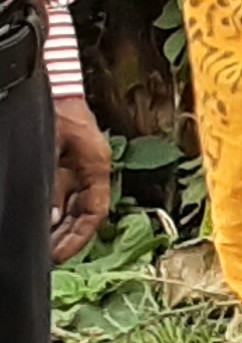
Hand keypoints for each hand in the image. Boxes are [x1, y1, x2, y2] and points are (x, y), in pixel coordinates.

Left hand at [48, 97, 108, 267]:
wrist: (57, 86)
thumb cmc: (57, 111)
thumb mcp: (52, 148)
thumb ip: (53, 183)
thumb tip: (52, 217)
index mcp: (97, 166)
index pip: (95, 212)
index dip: (79, 237)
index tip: (59, 254)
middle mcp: (92, 171)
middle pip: (85, 214)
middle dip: (68, 237)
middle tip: (48, 257)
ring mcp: (80, 168)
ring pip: (74, 207)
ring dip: (60, 227)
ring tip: (44, 246)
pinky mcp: (68, 165)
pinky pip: (64, 195)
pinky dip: (54, 212)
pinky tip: (43, 223)